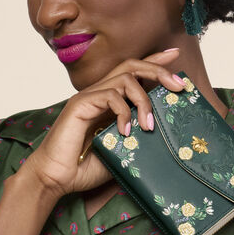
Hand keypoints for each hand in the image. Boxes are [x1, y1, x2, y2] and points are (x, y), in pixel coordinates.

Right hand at [20, 48, 185, 197]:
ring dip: (144, 100)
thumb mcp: (121, 152)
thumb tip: (163, 136)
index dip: (154, 61)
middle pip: (131, 66)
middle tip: (179, 85)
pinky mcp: (80, 105)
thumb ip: (137, 138)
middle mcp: (98, 94)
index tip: (175, 56)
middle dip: (159, 70)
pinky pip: (110, 96)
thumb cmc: (83, 168)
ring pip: (125, 79)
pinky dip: (124, 112)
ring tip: (149, 126)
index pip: (133, 73)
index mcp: (108, 102)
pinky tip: (126, 132)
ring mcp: (88, 97)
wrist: (55, 178)